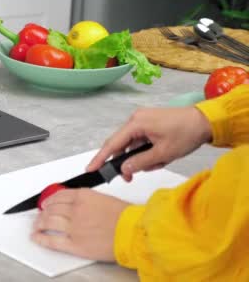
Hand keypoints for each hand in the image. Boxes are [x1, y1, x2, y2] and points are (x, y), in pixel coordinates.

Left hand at [32, 188, 128, 261]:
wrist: (134, 232)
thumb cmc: (126, 217)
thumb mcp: (105, 199)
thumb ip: (88, 201)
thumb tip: (78, 205)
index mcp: (83, 196)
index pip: (59, 196)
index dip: (50, 200)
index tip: (46, 203)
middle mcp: (75, 210)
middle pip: (52, 209)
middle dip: (43, 212)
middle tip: (40, 215)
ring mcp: (74, 227)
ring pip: (48, 222)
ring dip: (39, 224)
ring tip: (36, 226)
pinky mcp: (75, 244)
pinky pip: (52, 240)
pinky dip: (41, 238)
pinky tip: (36, 237)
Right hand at [86, 107, 211, 180]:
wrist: (206, 121)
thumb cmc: (186, 134)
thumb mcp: (163, 153)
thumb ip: (140, 162)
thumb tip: (123, 170)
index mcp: (136, 123)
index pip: (113, 144)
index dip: (100, 158)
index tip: (90, 169)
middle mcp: (136, 119)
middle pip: (121, 145)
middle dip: (126, 162)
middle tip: (129, 177)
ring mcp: (142, 120)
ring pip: (132, 145)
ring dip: (141, 157)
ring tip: (159, 162)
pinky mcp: (149, 124)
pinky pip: (140, 141)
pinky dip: (147, 152)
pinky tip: (160, 156)